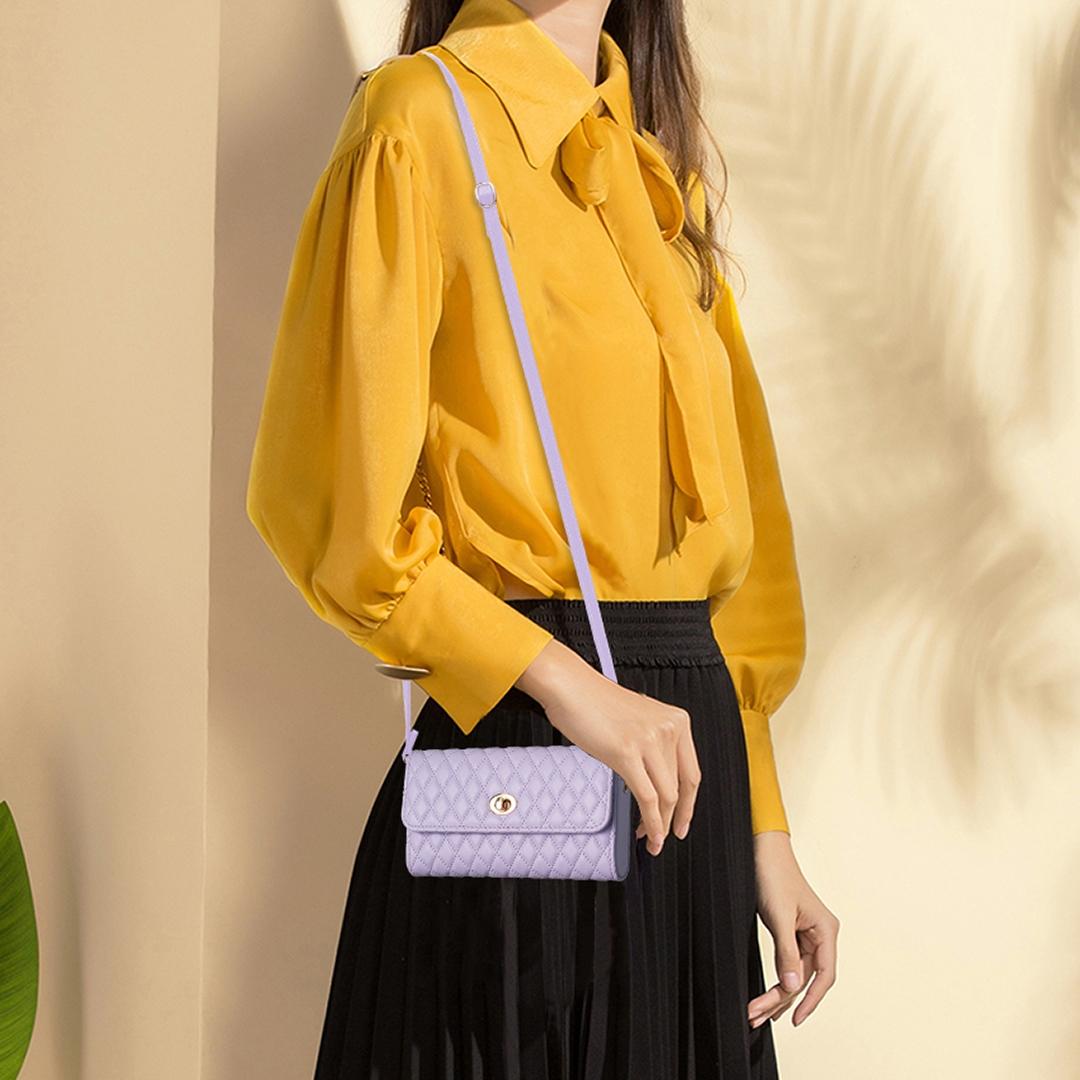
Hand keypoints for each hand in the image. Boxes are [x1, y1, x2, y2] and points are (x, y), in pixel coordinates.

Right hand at [514, 637, 701, 855]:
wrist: (570, 686)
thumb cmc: (595, 701)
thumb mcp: (639, 720)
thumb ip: (654, 745)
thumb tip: (657, 782)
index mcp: (676, 719)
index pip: (692, 771)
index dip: (690, 803)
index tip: (683, 820)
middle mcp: (668, 728)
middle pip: (681, 787)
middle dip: (675, 818)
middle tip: (665, 836)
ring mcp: (649, 740)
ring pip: (666, 796)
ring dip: (660, 825)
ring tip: (651, 838)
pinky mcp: (627, 753)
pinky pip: (647, 798)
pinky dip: (650, 822)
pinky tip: (645, 831)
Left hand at [747, 831, 839, 1028]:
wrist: (761, 849)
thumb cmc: (773, 874)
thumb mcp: (779, 915)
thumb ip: (786, 952)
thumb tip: (792, 986)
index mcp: (826, 930)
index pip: (824, 976)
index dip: (811, 1001)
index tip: (794, 1019)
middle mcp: (820, 934)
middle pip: (805, 978)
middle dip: (782, 999)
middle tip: (758, 1015)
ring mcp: (806, 934)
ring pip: (795, 973)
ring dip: (776, 993)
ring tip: (756, 1011)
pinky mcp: (791, 931)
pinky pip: (787, 962)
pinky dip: (776, 977)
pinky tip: (767, 994)